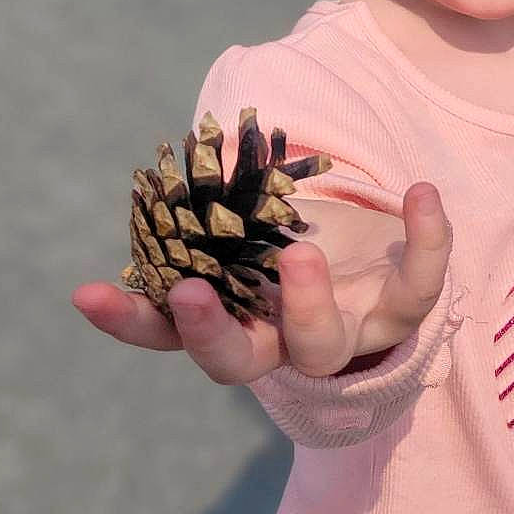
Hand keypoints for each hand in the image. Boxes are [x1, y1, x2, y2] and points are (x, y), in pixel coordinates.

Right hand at [71, 182, 452, 380]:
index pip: (165, 332)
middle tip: (190, 290)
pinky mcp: (398, 312)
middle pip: (238, 362)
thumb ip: (211, 193)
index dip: (128, 319)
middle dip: (211, 331)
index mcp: (229, 315)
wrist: (383, 257)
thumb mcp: (248, 208)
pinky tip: (422, 192)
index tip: (86, 293)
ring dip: (306, 304)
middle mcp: (277, 337)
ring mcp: (340, 333)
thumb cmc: (294, 225)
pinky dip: (427, 242)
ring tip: (298, 252)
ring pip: (321, 346)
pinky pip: (418, 292)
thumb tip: (182, 151)